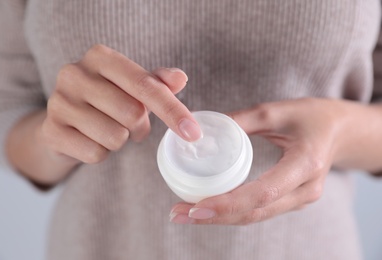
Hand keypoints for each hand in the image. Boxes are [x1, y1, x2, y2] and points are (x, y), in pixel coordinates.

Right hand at [39, 44, 200, 164]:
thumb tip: (180, 78)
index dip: (173, 110)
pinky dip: (101, 153)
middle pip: (132, 114)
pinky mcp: (51, 131)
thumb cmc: (106, 100)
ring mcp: (58, 102)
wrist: (63, 121)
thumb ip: (157, 82)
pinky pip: (95, 154)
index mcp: (100, 57)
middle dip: (139, 126)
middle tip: (130, 123)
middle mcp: (74, 73)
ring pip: (115, 137)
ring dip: (120, 140)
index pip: (146, 85)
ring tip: (108, 129)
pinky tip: (91, 140)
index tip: (193, 133)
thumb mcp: (132, 86)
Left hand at [170, 98, 352, 224]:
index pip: (263, 192)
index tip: (196, 207)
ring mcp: (301, 199)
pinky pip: (260, 211)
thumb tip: (201, 130)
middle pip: (256, 212)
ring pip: (256, 216)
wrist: (340, 131)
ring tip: (185, 214)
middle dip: (215, 217)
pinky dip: (233, 212)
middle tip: (178, 214)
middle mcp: (305, 189)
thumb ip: (241, 120)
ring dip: (220, 218)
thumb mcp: (277, 110)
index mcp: (305, 164)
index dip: (229, 203)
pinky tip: (209, 208)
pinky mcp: (293, 200)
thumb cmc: (312, 117)